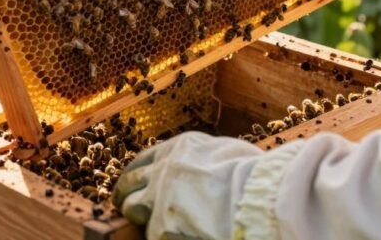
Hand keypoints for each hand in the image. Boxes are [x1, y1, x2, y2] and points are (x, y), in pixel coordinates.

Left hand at [112, 132, 262, 239]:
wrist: (255, 198)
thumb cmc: (254, 175)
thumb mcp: (227, 152)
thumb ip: (207, 158)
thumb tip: (210, 165)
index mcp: (179, 148)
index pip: (144, 159)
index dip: (137, 173)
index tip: (133, 182)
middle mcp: (162, 169)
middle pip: (129, 182)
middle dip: (125, 195)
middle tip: (125, 205)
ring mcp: (157, 198)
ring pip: (132, 208)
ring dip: (138, 217)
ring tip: (149, 225)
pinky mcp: (160, 228)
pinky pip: (151, 234)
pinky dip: (160, 235)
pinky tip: (173, 236)